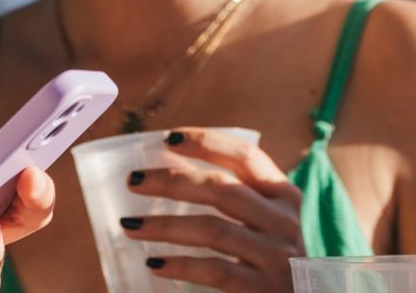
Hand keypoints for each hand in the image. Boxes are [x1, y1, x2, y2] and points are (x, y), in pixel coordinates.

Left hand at [123, 128, 304, 290]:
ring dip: (166, 226)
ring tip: (130, 224)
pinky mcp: (264, 289)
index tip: (168, 138)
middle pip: (223, 189)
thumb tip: (169, 175)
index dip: (208, 142)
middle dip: (173, 181)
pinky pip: (217, 271)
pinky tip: (155, 263)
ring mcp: (277, 257)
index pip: (246, 156)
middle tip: (133, 181)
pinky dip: (182, 265)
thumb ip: (237, 200)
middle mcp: (284, 222)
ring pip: (214, 230)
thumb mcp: (270, 222)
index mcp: (284, 195)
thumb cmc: (275, 259)